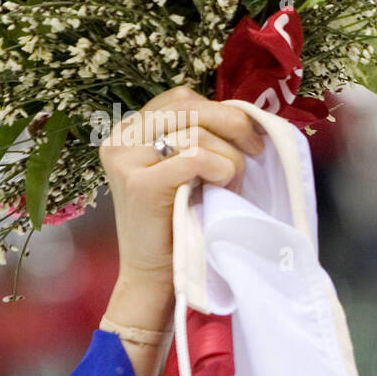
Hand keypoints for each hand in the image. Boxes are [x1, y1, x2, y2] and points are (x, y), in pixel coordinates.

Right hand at [98, 84, 265, 286]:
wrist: (156, 276)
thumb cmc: (181, 222)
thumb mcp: (188, 170)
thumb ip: (200, 138)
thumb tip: (243, 115)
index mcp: (130, 130)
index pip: (182, 99)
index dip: (220, 111)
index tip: (247, 136)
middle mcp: (120, 138)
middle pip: (188, 106)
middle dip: (233, 125)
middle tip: (256, 150)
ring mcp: (125, 158)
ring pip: (195, 132)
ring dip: (229, 157)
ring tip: (230, 183)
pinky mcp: (140, 182)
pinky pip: (195, 156)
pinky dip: (220, 169)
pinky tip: (220, 186)